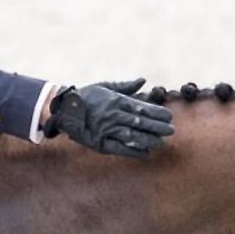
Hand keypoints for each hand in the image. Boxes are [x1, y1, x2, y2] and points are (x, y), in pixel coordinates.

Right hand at [47, 78, 173, 158]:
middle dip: (157, 127)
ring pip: (132, 136)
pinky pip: (119, 148)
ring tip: (161, 143)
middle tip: (171, 131)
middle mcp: (113, 115)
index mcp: (116, 101)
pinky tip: (145, 153)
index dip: (156, 113)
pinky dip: (132, 151)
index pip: (141, 107)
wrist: (63, 110)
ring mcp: (106, 130)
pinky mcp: (99, 143)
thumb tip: (143, 80)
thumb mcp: (104, 87)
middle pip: (140, 122)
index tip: (169, 116)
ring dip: (148, 140)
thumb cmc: (86, 96)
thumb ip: (125, 86)